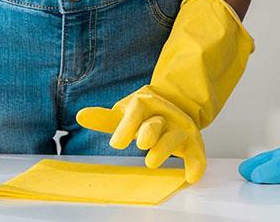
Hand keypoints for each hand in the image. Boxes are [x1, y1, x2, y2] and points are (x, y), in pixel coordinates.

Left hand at [77, 86, 205, 182]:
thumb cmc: (146, 114)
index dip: (128, 125)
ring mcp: (179, 129)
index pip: (137, 109)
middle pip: (156, 123)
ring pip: (174, 137)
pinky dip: (197, 164)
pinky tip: (192, 176)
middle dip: (149, 131)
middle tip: (141, 144)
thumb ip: (107, 118)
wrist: (179, 103)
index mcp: (146, 104)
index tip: (116, 144)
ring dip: (164, 148)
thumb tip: (82, 115)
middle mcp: (164, 115)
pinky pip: (197, 153)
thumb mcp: (127, 112)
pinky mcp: (192, 143)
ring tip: (151, 162)